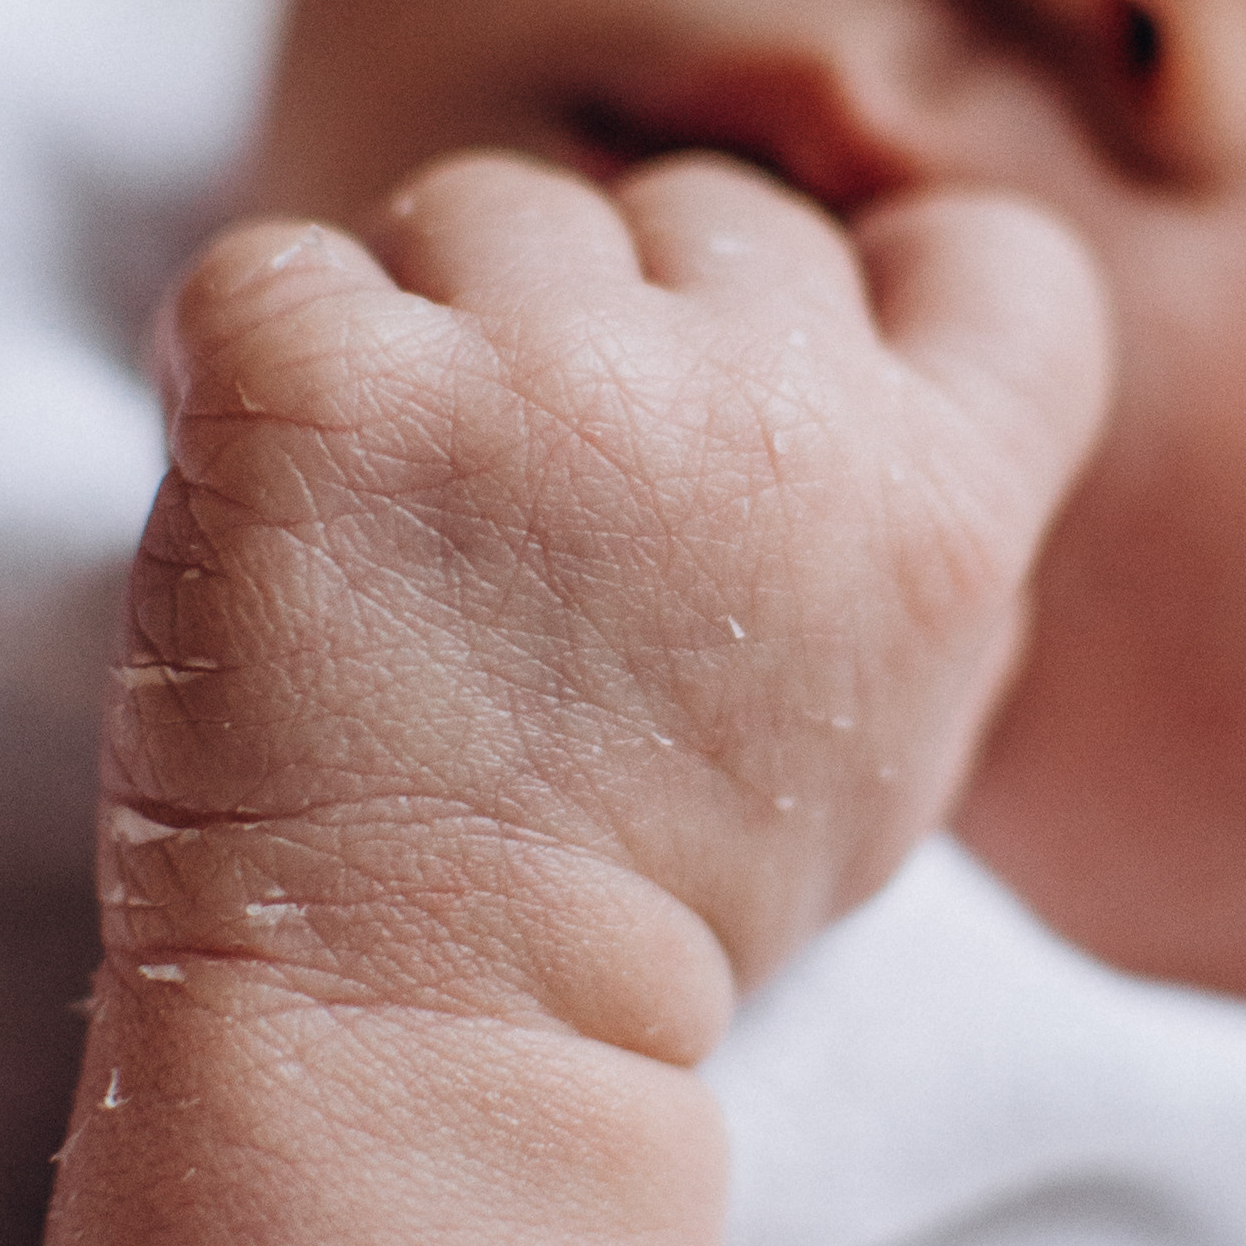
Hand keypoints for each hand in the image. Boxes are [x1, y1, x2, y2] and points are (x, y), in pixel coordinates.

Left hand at [107, 148, 1110, 1048]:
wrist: (422, 1033)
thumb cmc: (653, 903)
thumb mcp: (890, 741)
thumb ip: (916, 538)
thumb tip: (888, 365)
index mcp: (935, 503)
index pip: (998, 259)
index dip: (882, 285)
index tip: (769, 376)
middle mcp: (764, 411)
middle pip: (701, 218)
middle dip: (613, 327)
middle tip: (526, 515)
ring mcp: (540, 383)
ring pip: (486, 212)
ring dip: (431, 332)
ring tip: (392, 528)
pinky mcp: (326, 388)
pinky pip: (272, 270)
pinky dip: (247, 365)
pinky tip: (268, 504)